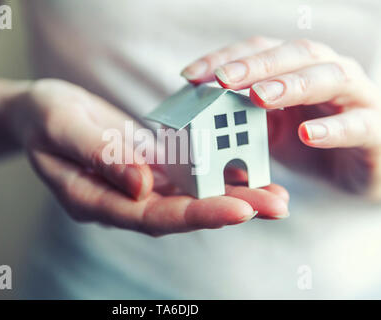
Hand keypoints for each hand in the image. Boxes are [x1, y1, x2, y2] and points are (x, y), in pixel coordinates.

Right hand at [0, 79, 288, 235]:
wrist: (42, 110)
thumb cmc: (42, 117)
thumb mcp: (60, 126)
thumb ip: (97, 154)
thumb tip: (141, 185)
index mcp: (95, 201)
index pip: (151, 216)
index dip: (197, 214)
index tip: (240, 209)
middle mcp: (122, 199)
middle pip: (181, 211)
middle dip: (229, 209)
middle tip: (277, 206)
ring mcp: (138, 183)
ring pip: (189, 194)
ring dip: (233, 194)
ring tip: (277, 195)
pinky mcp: (149, 164)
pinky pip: (186, 171)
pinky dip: (216, 171)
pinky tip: (248, 169)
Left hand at [181, 36, 380, 198]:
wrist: (355, 172)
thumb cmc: (307, 141)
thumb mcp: (266, 128)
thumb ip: (240, 114)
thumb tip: (194, 108)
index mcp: (297, 68)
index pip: (259, 50)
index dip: (224, 58)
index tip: (189, 76)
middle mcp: (327, 71)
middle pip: (293, 54)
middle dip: (255, 65)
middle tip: (223, 79)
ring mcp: (355, 97)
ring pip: (329, 78)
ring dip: (292, 84)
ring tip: (260, 97)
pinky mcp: (375, 128)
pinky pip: (358, 124)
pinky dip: (332, 129)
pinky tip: (306, 134)